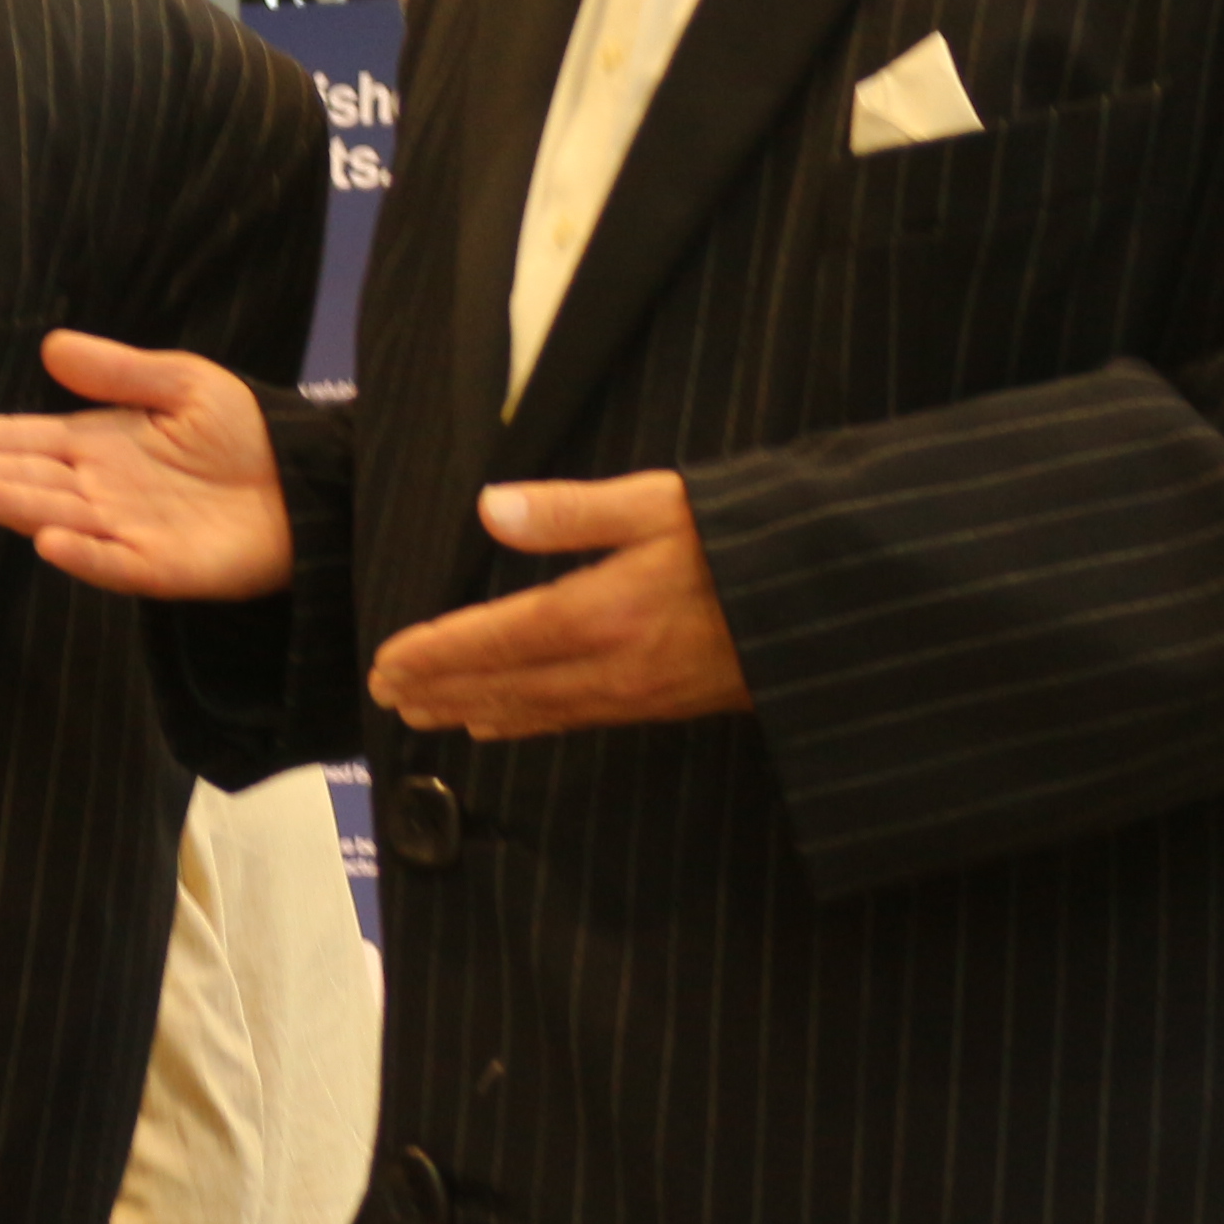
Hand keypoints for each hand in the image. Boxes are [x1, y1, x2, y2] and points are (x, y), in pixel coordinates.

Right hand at [0, 334, 291, 601]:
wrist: (306, 484)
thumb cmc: (247, 434)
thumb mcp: (183, 383)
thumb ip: (119, 370)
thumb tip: (52, 346)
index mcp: (97, 443)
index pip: (22, 440)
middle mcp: (99, 489)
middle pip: (27, 478)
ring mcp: (124, 530)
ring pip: (56, 515)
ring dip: (13, 505)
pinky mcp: (159, 567)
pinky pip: (112, 561)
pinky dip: (82, 554)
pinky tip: (48, 540)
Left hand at [366, 473, 751, 739]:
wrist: (839, 600)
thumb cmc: (752, 538)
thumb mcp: (664, 501)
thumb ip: (572, 511)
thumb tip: (491, 509)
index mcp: (603, 612)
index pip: (496, 639)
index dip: (436, 653)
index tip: (387, 661)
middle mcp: (613, 666)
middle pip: (504, 684)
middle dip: (440, 689)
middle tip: (384, 695)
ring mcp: (639, 693)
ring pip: (535, 710)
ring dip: (473, 709)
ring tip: (424, 712)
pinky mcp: (664, 705)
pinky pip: (574, 719)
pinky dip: (525, 721)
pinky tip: (502, 722)